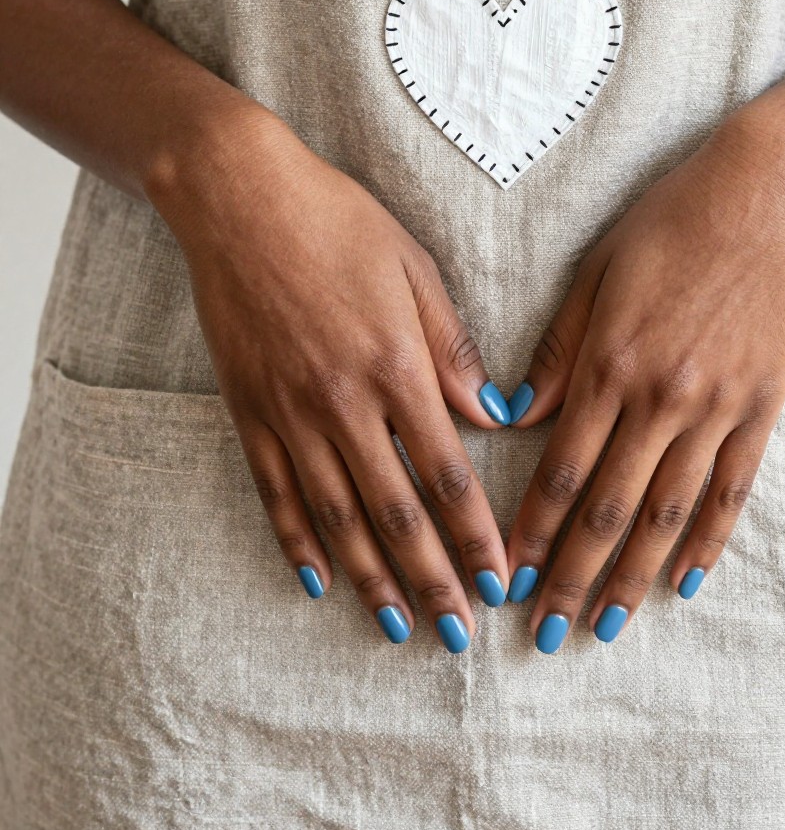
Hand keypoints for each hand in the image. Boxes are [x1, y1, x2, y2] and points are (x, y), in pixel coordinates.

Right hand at [151, 103, 511, 650]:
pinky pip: (274, 492)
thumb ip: (452, 349)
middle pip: (395, 512)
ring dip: (370, 578)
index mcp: (396, 366)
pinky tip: (316, 580)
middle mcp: (343, 402)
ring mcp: (290, 411)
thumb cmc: (338, 221)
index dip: (475, 534)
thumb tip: (493, 413)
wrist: (240, 198)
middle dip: (433, 579)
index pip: (447, 473)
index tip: (499, 580)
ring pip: (336, 516)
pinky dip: (296, 541)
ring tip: (395, 626)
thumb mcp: (415, 269)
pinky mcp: (247, 409)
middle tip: (457, 631)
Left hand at [504, 117, 784, 651]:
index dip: (531, 529)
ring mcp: (716, 406)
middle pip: (609, 508)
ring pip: (669, 512)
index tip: (506, 575)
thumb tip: (515, 414)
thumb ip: (558, 351)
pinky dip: (708, 540)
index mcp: (609, 363)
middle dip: (570, 574)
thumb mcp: (594, 273)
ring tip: (607, 623)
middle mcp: (660, 397)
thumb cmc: (667, 224)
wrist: (762, 195)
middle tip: (543, 630)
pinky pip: (732, 488)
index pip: (561, 469)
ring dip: (633, 575)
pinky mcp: (762, 406)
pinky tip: (686, 580)